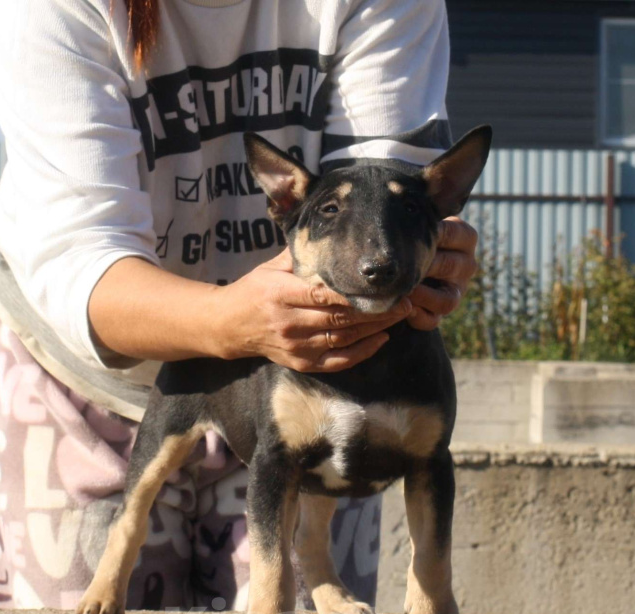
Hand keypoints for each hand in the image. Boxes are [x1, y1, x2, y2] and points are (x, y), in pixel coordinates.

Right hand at [215, 249, 411, 372]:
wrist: (229, 325)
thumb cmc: (256, 289)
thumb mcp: (273, 266)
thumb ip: (304, 254)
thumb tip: (336, 230)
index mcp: (282, 294)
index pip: (326, 295)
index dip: (358, 293)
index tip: (386, 285)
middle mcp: (290, 323)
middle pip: (341, 318)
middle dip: (377, 310)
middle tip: (405, 299)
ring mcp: (296, 346)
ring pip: (344, 338)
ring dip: (376, 328)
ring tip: (401, 314)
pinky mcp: (301, 363)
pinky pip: (338, 361)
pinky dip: (362, 352)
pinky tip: (382, 339)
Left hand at [407, 217, 478, 329]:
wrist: (399, 265)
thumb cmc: (406, 235)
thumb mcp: (416, 221)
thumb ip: (418, 212)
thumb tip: (405, 197)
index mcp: (465, 238)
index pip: (458, 234)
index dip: (434, 234)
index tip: (409, 234)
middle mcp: (467, 265)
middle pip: (451, 266)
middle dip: (423, 266)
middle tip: (399, 263)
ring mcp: (457, 291)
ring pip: (447, 300)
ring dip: (421, 295)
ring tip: (398, 288)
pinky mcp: (440, 313)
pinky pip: (433, 320)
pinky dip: (416, 316)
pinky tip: (400, 308)